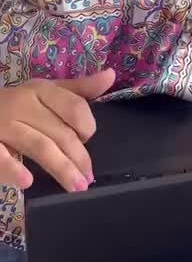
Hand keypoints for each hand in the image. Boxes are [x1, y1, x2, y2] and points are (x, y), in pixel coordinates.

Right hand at [0, 69, 114, 192]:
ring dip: (61, 168)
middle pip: (60, 131)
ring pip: (38, 146)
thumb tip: (110, 75)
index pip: (73, 106)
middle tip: (89, 178)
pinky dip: (13, 168)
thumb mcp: (45, 91)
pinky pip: (0, 157)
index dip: (86, 125)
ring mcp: (3, 124)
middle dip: (78, 156)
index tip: (88, 140)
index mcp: (41, 90)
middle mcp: (23, 104)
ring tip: (77, 186)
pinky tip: (28, 181)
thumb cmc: (16, 103)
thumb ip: (77, 89)